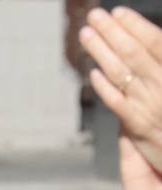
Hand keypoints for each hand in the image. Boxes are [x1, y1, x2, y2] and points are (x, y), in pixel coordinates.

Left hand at [81, 7, 161, 175]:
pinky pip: (118, 103)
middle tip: (94, 16)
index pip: (155, 42)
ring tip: (86, 34)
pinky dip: (104, 87)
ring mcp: (149, 105)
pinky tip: (92, 73)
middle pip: (134, 54)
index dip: (136, 26)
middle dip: (112, 32)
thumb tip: (143, 40)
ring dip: (101, 52)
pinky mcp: (138, 126)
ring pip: (122, 74)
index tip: (118, 12)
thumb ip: (161, 60)